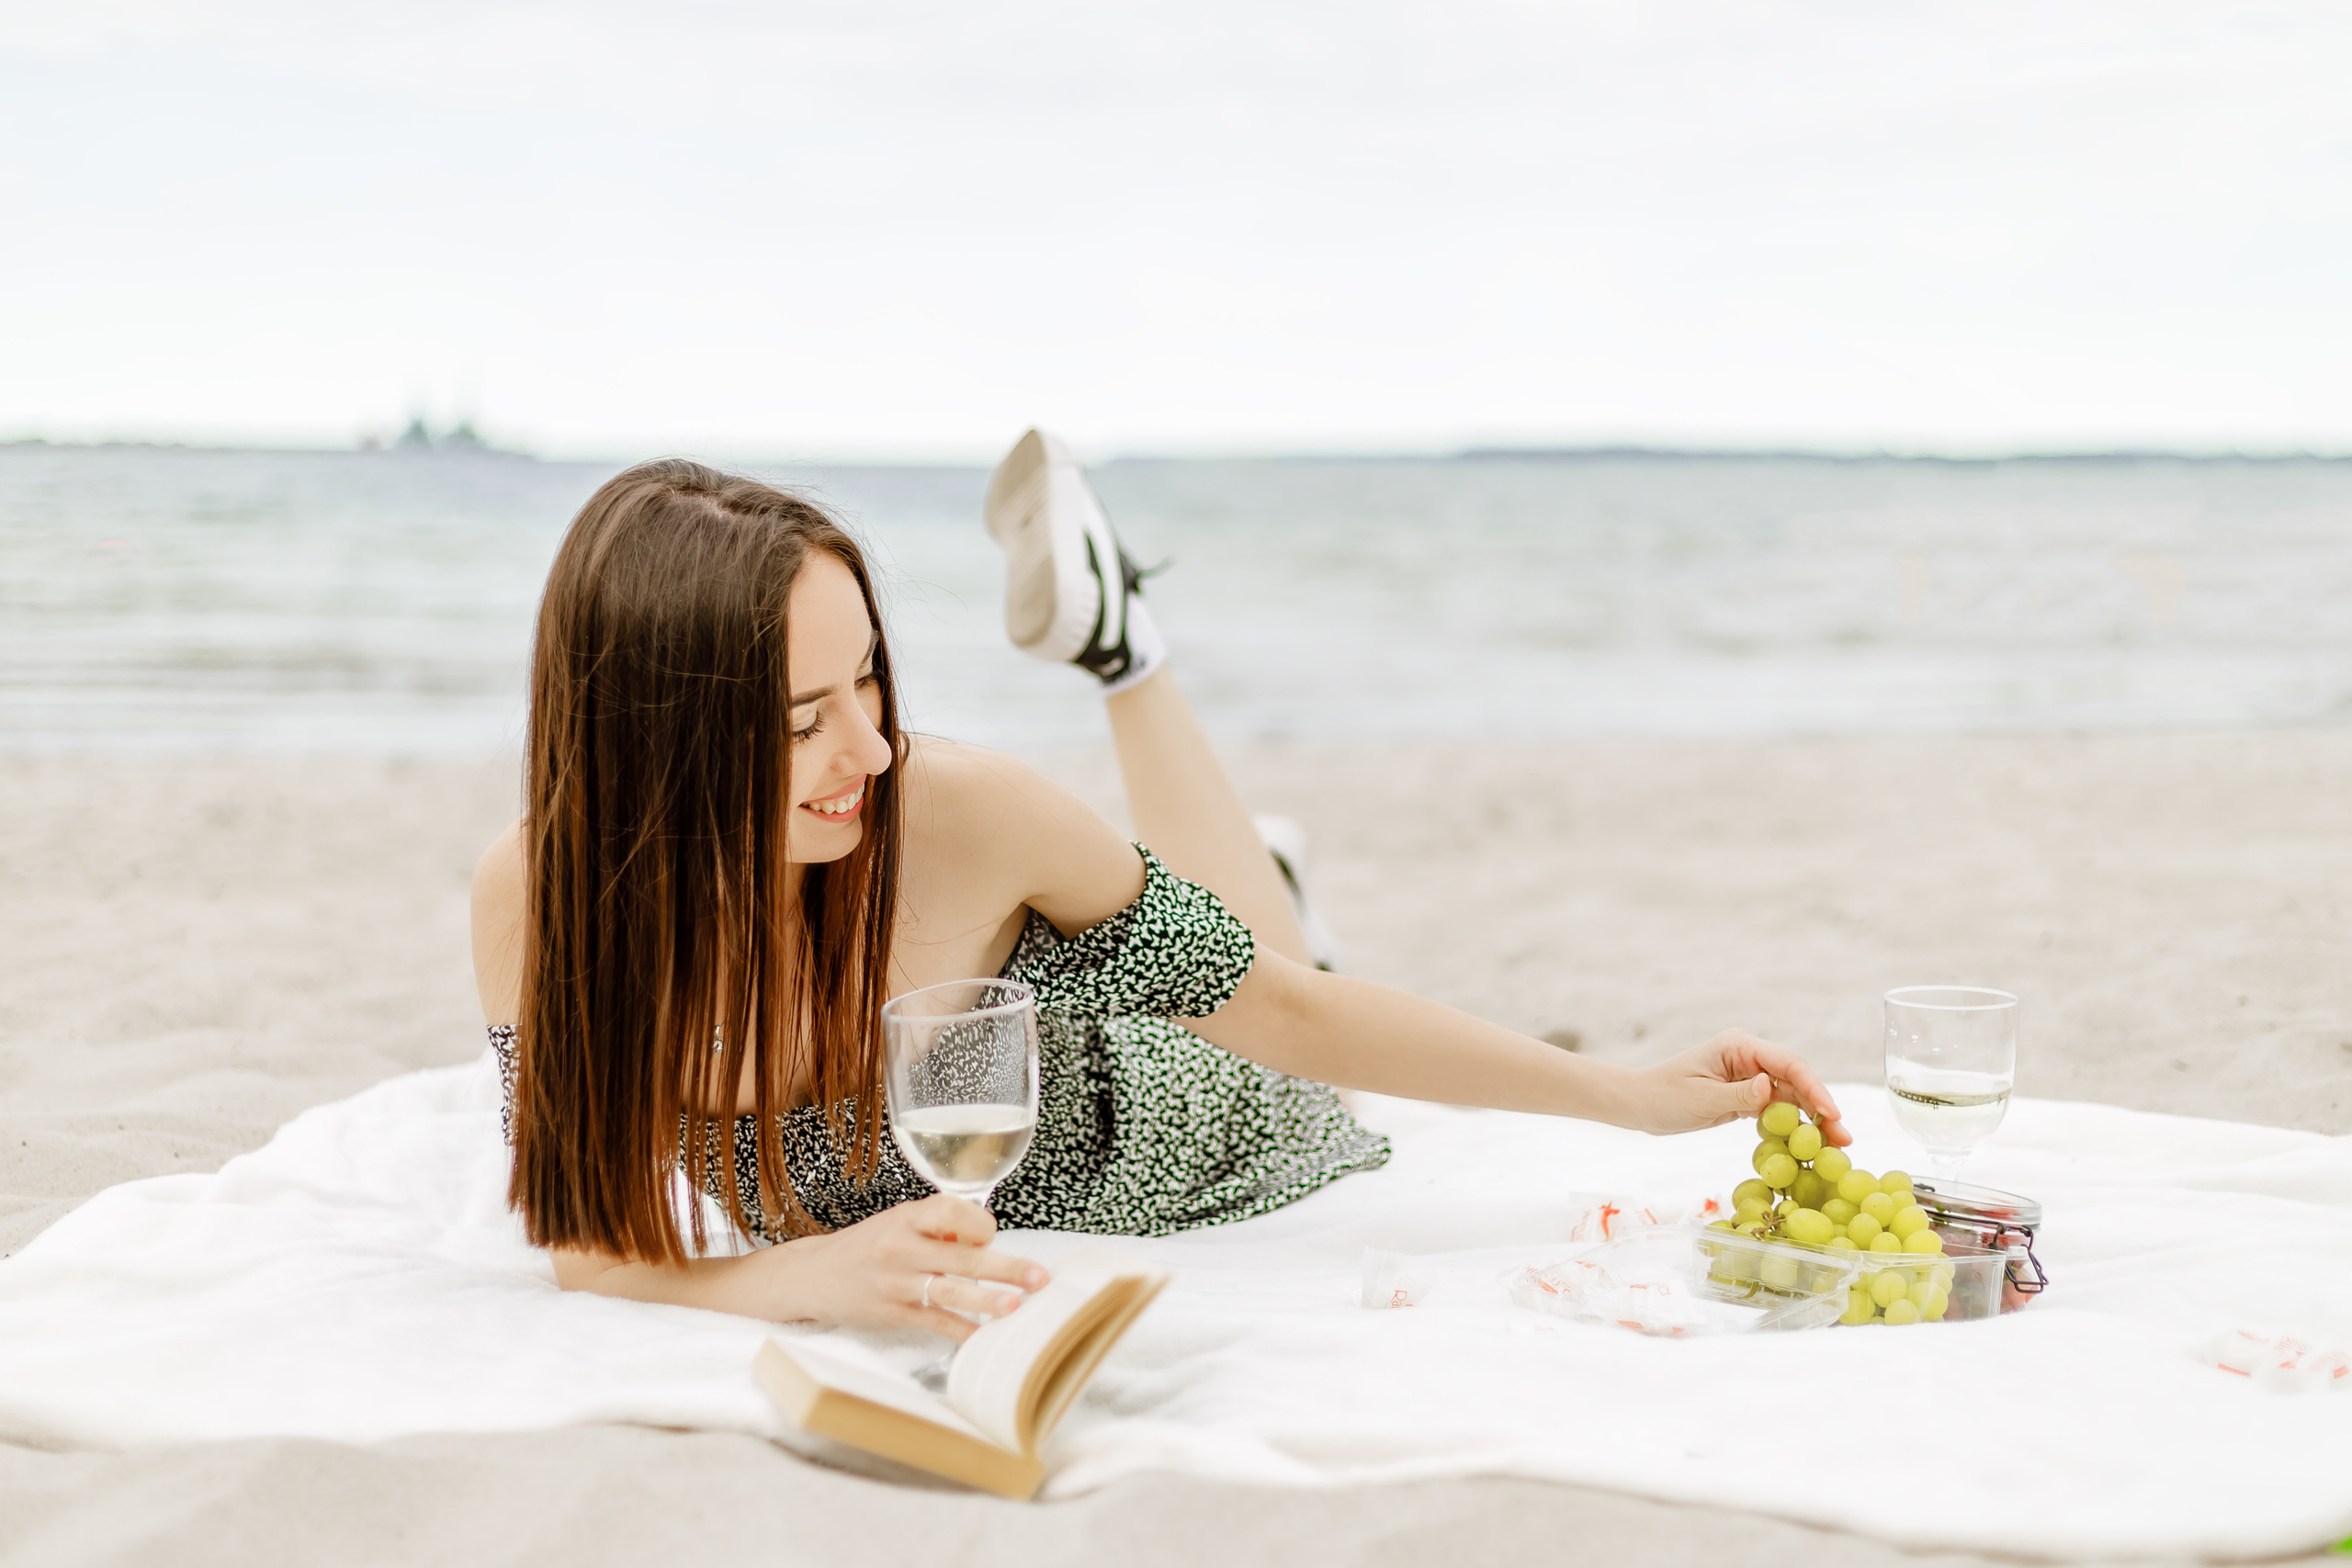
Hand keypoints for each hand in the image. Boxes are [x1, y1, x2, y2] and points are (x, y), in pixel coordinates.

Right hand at [761, 1194, 1048, 1342]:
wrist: (813, 1276)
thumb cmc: (866, 1247)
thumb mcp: (897, 1223)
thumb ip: (938, 1228)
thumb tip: (985, 1240)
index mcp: (906, 1218)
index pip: (952, 1210)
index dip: (979, 1224)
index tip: (990, 1236)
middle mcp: (901, 1247)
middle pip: (962, 1255)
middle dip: (1005, 1267)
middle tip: (1039, 1276)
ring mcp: (896, 1283)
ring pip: (950, 1290)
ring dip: (986, 1300)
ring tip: (1015, 1305)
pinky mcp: (893, 1313)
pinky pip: (935, 1322)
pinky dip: (961, 1331)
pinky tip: (982, 1338)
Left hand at [1635, 1029, 1847, 1145]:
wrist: (1641, 1104)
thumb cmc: (1664, 1096)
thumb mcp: (1702, 1099)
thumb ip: (1739, 1095)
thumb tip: (1770, 1089)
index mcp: (1739, 1046)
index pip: (1787, 1063)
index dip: (1814, 1088)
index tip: (1831, 1114)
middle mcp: (1750, 1056)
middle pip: (1797, 1081)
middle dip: (1821, 1109)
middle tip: (1844, 1139)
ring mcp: (1750, 1075)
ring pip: (1792, 1097)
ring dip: (1812, 1121)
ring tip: (1835, 1147)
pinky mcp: (1748, 1095)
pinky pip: (1778, 1109)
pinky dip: (1793, 1127)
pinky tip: (1808, 1145)